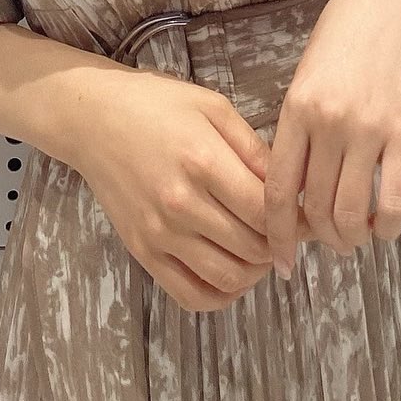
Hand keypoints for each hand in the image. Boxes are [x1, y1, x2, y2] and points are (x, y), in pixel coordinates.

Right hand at [72, 65, 318, 313]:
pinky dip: (221, 295)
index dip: (296, 220)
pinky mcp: (142, 252)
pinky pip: (190, 295)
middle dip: (279, 243)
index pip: (266, 211)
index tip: (307, 217)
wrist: (93, 120)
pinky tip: (232, 272)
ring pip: (228, 278)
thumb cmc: (157, 105)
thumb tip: (291, 187)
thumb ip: (254, 148)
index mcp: (204, 161)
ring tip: (261, 250)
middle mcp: (181, 204)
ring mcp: (159, 233)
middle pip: (252, 247)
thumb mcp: (213, 108)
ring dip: (255, 271)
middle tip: (286, 232)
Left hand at [263, 0, 400, 276]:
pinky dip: (387, 228)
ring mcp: (369, 129)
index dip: (275, 235)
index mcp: (295, 108)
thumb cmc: (345, 34)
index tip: (278, 260)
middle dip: (318, 239)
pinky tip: (383, 227)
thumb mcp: (305, 75)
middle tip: (326, 240)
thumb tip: (293, 191)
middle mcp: (329, 123)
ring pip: (352, 214)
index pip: (277, 191)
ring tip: (354, 236)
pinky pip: (396, 202)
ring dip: (351, 238)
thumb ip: (297, 128)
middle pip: (316, 211)